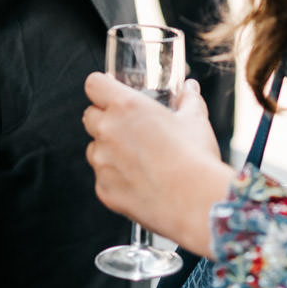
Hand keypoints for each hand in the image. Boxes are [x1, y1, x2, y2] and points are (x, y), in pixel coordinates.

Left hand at [82, 74, 230, 257]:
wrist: (196, 203)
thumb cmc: (194, 159)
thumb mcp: (195, 119)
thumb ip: (188, 99)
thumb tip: (190, 89)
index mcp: (125, 106)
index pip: (94, 84)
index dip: (102, 87)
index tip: (110, 92)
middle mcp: (107, 131)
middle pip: (90, 116)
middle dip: (105, 119)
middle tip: (129, 128)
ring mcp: (102, 163)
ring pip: (94, 149)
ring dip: (108, 150)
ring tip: (137, 159)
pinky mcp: (104, 190)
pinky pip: (102, 178)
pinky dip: (114, 178)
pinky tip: (139, 182)